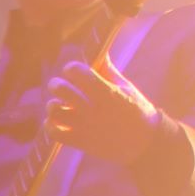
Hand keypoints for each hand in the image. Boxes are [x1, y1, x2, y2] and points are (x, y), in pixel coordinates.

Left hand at [46, 55, 163, 163]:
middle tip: (60, 87)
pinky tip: (58, 122)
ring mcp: (84, 127)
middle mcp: (93, 109)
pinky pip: (54, 133)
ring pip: (54, 111)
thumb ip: (107, 70)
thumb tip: (99, 52)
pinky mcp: (80, 142)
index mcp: (106, 92)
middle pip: (61, 89)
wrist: (143, 143)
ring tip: (59, 105)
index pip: (77, 72)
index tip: (74, 72)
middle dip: (57, 84)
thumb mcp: (125, 87)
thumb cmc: (136, 111)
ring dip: (53, 105)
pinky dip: (50, 126)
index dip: (72, 69)